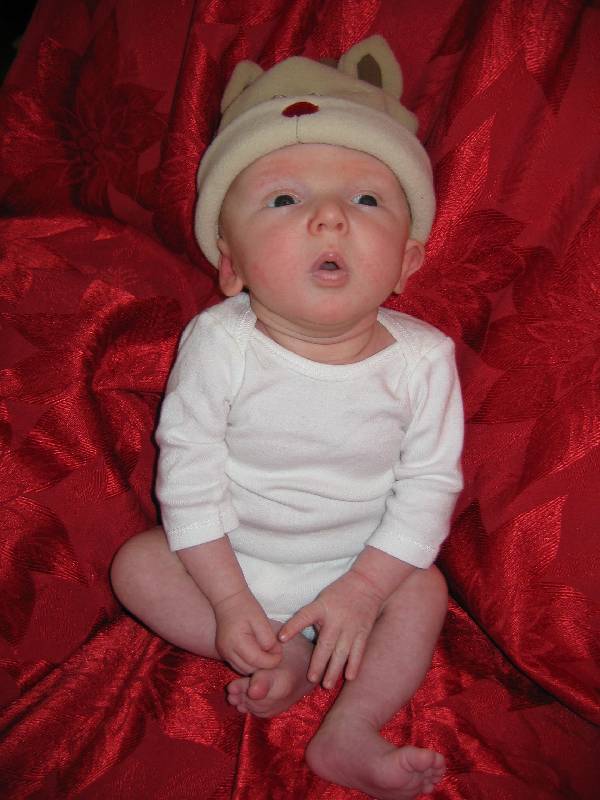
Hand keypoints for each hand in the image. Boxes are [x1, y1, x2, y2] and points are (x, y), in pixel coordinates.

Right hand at [213, 588, 281, 674]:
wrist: (228, 599)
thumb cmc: (246, 607)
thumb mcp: (261, 620)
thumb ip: (268, 639)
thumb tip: (274, 654)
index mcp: (236, 641)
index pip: (257, 660)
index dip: (271, 660)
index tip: (280, 653)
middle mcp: (227, 651)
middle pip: (250, 669)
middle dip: (265, 665)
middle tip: (275, 653)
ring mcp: (223, 653)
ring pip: (244, 670)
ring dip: (257, 666)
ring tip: (267, 653)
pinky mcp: (223, 653)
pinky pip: (239, 665)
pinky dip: (250, 664)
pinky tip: (257, 653)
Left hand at [278, 570, 382, 687]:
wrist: (367, 583)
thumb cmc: (339, 593)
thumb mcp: (322, 599)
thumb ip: (313, 618)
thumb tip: (300, 639)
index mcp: (322, 607)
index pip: (304, 616)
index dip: (292, 627)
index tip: (281, 638)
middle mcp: (336, 618)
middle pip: (325, 644)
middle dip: (318, 663)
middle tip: (311, 678)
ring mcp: (351, 627)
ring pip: (341, 652)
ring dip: (334, 669)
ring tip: (326, 684)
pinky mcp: (363, 632)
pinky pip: (358, 652)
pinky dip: (354, 665)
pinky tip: (349, 677)